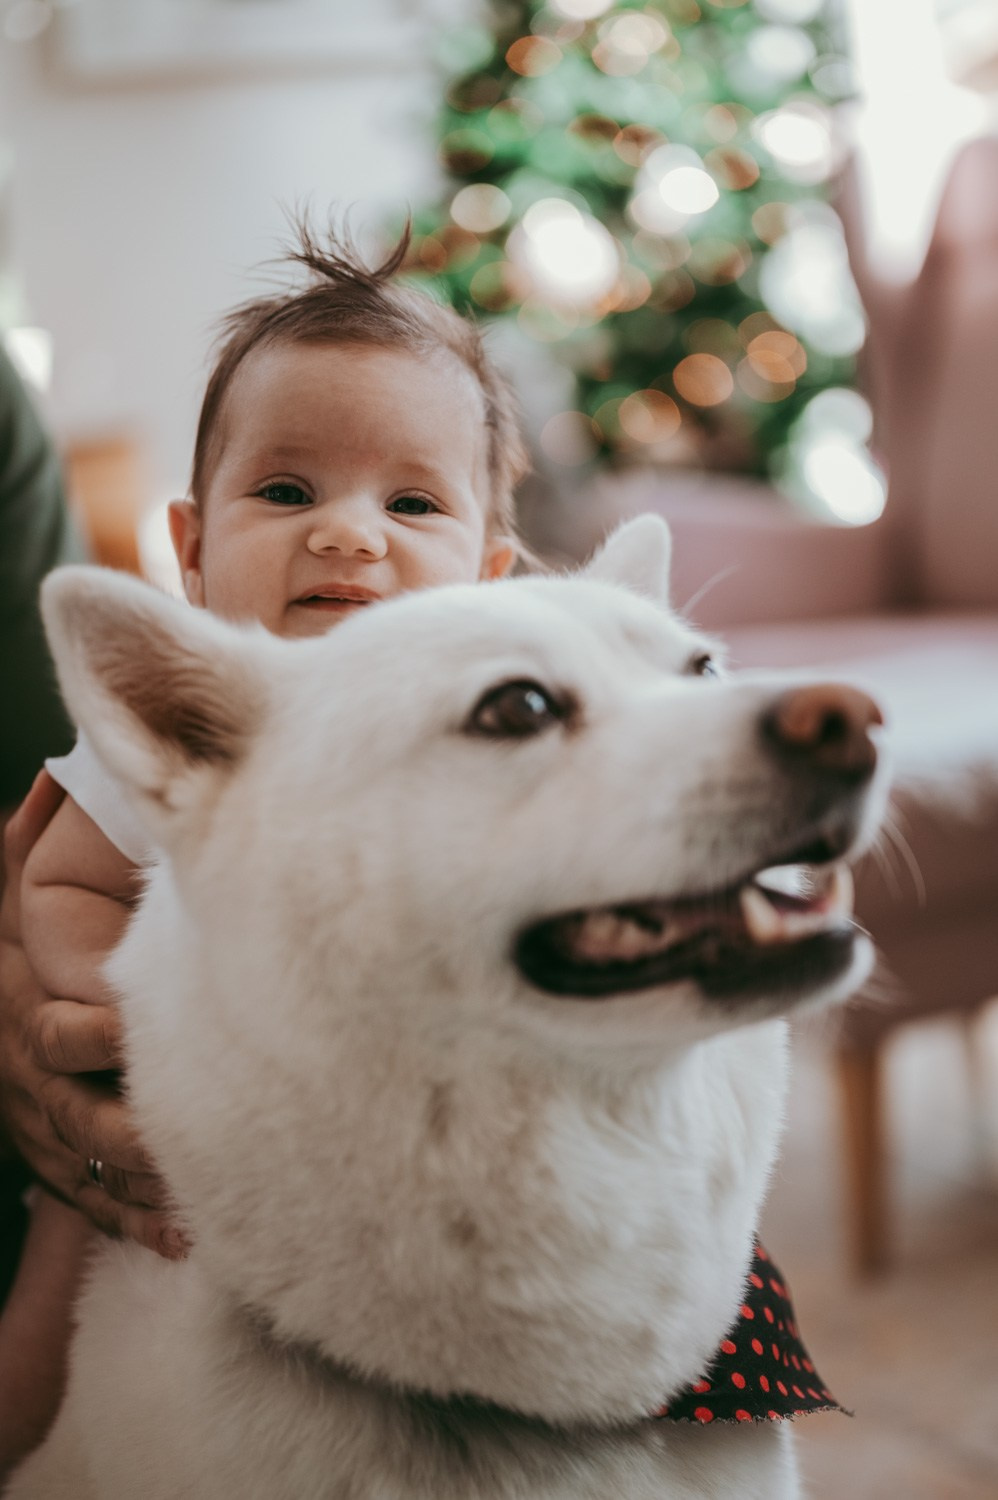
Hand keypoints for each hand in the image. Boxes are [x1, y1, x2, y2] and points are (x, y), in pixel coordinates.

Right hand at [0, 771, 184, 1257]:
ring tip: (197, 1216)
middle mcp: (24, 1066)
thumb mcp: (22, 875)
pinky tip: (181, 1241)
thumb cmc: (31, 914)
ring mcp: (34, 1117)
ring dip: (139, 1190)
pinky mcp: (50, 1151)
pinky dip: (129, 1219)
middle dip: (132, 1133)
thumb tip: (49, 788)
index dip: (108, 1041)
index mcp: (24, 1001)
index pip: (59, 1032)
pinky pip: (85, 1195)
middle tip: (194, 1149)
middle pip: (74, 1111)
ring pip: (84, 1165)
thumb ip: (37, 841)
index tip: (163, 1048)